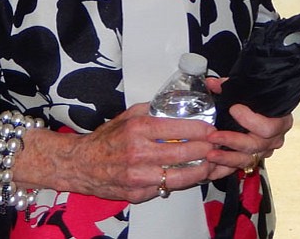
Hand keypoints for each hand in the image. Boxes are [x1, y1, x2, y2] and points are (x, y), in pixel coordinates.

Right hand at [16, 103, 219, 202]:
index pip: (178, 128)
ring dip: (200, 171)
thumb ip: (152, 110)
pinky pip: (165, 189)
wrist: (82, 165)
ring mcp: (139, 177)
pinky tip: (192, 177)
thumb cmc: (106, 138)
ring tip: (212, 164)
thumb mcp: (128, 115)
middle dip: (206, 149)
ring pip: (179, 177)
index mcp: (138, 129)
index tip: (212, 128)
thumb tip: (177, 106)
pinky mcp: (138, 194)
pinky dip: (180, 183)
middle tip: (218, 145)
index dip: (200, 129)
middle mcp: (140, 154)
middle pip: (183, 153)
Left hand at [203, 76, 293, 178]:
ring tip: (210, 154)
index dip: (250, 120)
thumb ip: (230, 86)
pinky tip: (212, 167)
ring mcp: (264, 152)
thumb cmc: (261, 101)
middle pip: (255, 145)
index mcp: (280, 121)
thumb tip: (212, 83)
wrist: (267, 111)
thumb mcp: (249, 90)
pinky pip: (240, 167)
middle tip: (213, 136)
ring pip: (247, 159)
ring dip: (226, 158)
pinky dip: (225, 168)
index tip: (234, 108)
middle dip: (232, 140)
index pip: (268, 127)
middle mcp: (274, 140)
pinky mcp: (254, 159)